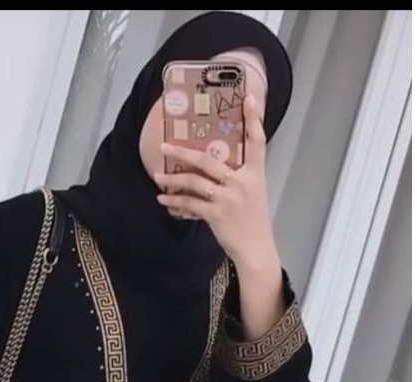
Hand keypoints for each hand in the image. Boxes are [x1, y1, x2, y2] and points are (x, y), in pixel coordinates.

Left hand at [154, 94, 279, 270]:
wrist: (256, 248)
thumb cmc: (253, 220)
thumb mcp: (253, 193)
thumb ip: (238, 177)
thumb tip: (213, 167)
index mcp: (255, 173)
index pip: (257, 141)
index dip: (254, 119)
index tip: (249, 98)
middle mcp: (242, 182)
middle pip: (209, 159)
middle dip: (183, 152)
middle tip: (165, 146)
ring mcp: (229, 198)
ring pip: (194, 181)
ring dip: (173, 179)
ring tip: (158, 175)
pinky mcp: (216, 214)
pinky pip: (190, 204)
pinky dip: (175, 202)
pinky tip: (163, 199)